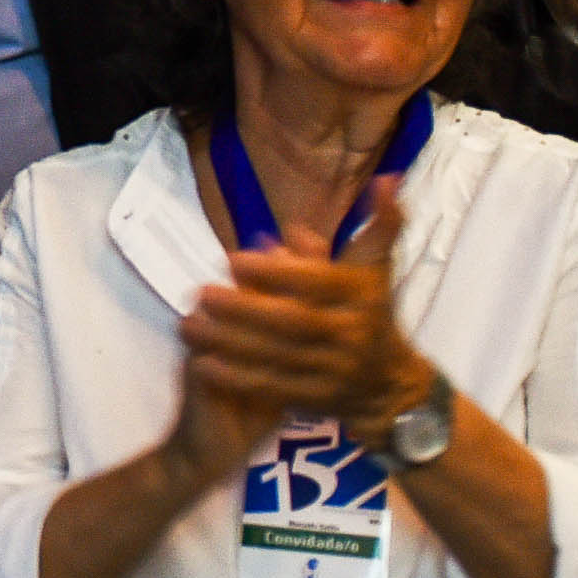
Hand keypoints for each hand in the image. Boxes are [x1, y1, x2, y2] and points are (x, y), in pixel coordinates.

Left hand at [171, 180, 438, 476]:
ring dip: (229, 344)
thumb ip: (377, 225)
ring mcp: (334, 370)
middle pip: (294, 322)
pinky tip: (201, 365)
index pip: (318, 282)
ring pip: (278, 357)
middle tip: (200, 293)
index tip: (232, 259)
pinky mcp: (316, 399)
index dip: (276, 272)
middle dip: (244, 309)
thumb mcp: (375, 267)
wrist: (389, 383)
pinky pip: (274, 389)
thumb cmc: (371, 311)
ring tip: (188, 325)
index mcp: (362, 296)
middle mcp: (351, 333)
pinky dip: (237, 378)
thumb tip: (384, 178)